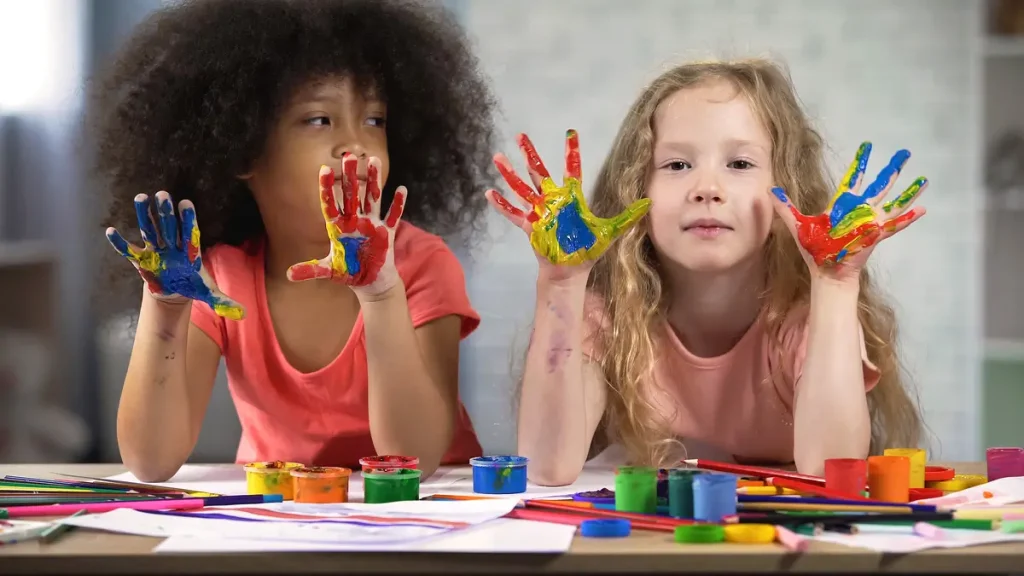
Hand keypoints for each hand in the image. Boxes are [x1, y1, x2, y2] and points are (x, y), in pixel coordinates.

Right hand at [106, 192, 244, 319]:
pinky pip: (129, 250)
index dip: (188, 219)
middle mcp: (172, 247)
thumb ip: (222, 300)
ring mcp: (156, 251)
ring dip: (144, 215)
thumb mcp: (208, 293)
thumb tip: (243, 313)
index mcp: (189, 251)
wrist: (175, 290)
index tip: (186, 203)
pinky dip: (120, 243)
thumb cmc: (191, 284)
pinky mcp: (142, 260)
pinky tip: (111, 231)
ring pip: (150, 230)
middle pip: (169, 227)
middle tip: (163, 194)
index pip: (190, 233)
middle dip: (166, 212)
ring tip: (140, 197)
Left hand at [287, 155, 405, 297]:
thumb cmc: (348, 272)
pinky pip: (393, 216)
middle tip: (348, 155)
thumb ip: (311, 270)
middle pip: (352, 195)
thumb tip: (287, 275)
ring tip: (373, 160)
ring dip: (374, 181)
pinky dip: (397, 204)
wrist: (369, 281)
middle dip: (351, 176)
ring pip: (372, 198)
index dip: (328, 188)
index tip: (324, 169)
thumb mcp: (329, 271)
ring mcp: (371, 225)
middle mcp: (354, 221)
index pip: (331, 204)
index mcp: (338, 228)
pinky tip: (401, 189)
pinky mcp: (386, 233)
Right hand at [485, 130, 650, 270]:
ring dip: (510, 174)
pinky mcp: (529, 226)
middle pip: (539, 173)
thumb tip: (648, 203)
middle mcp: (553, 201)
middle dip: (530, 155)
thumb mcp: (611, 232)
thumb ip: (628, 217)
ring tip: (497, 158)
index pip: (571, 170)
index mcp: (571, 199)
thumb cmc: (589, 250)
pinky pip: (513, 213)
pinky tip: (489, 193)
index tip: (570, 133)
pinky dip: (502, 205)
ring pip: (522, 188)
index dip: (570, 152)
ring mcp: (539, 212)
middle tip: (520, 136)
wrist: (571, 271)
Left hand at [769, 142, 927, 280]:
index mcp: (843, 204)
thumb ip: (785, 206)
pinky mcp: (876, 235)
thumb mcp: (797, 224)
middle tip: (904, 153)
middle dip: (892, 169)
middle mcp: (860, 210)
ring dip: (908, 191)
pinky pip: (896, 225)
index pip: (853, 177)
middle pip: (879, 184)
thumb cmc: (814, 249)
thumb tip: (770, 189)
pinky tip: (923, 209)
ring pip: (893, 202)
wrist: (825, 271)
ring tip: (923, 180)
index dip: (860, 162)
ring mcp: (870, 222)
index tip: (867, 145)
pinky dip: (909, 217)